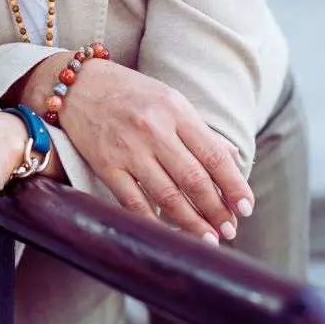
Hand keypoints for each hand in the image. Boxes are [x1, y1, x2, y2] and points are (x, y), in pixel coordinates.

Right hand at [58, 60, 253, 243]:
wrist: (78, 84)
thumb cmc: (129, 92)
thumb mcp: (169, 99)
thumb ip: (198, 130)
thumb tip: (231, 160)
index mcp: (175, 109)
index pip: (214, 155)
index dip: (233, 185)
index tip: (246, 207)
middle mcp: (154, 128)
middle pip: (194, 179)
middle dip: (217, 210)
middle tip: (230, 230)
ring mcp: (128, 148)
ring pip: (168, 196)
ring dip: (192, 223)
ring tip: (208, 239)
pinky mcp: (106, 164)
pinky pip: (134, 201)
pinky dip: (153, 221)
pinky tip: (167, 233)